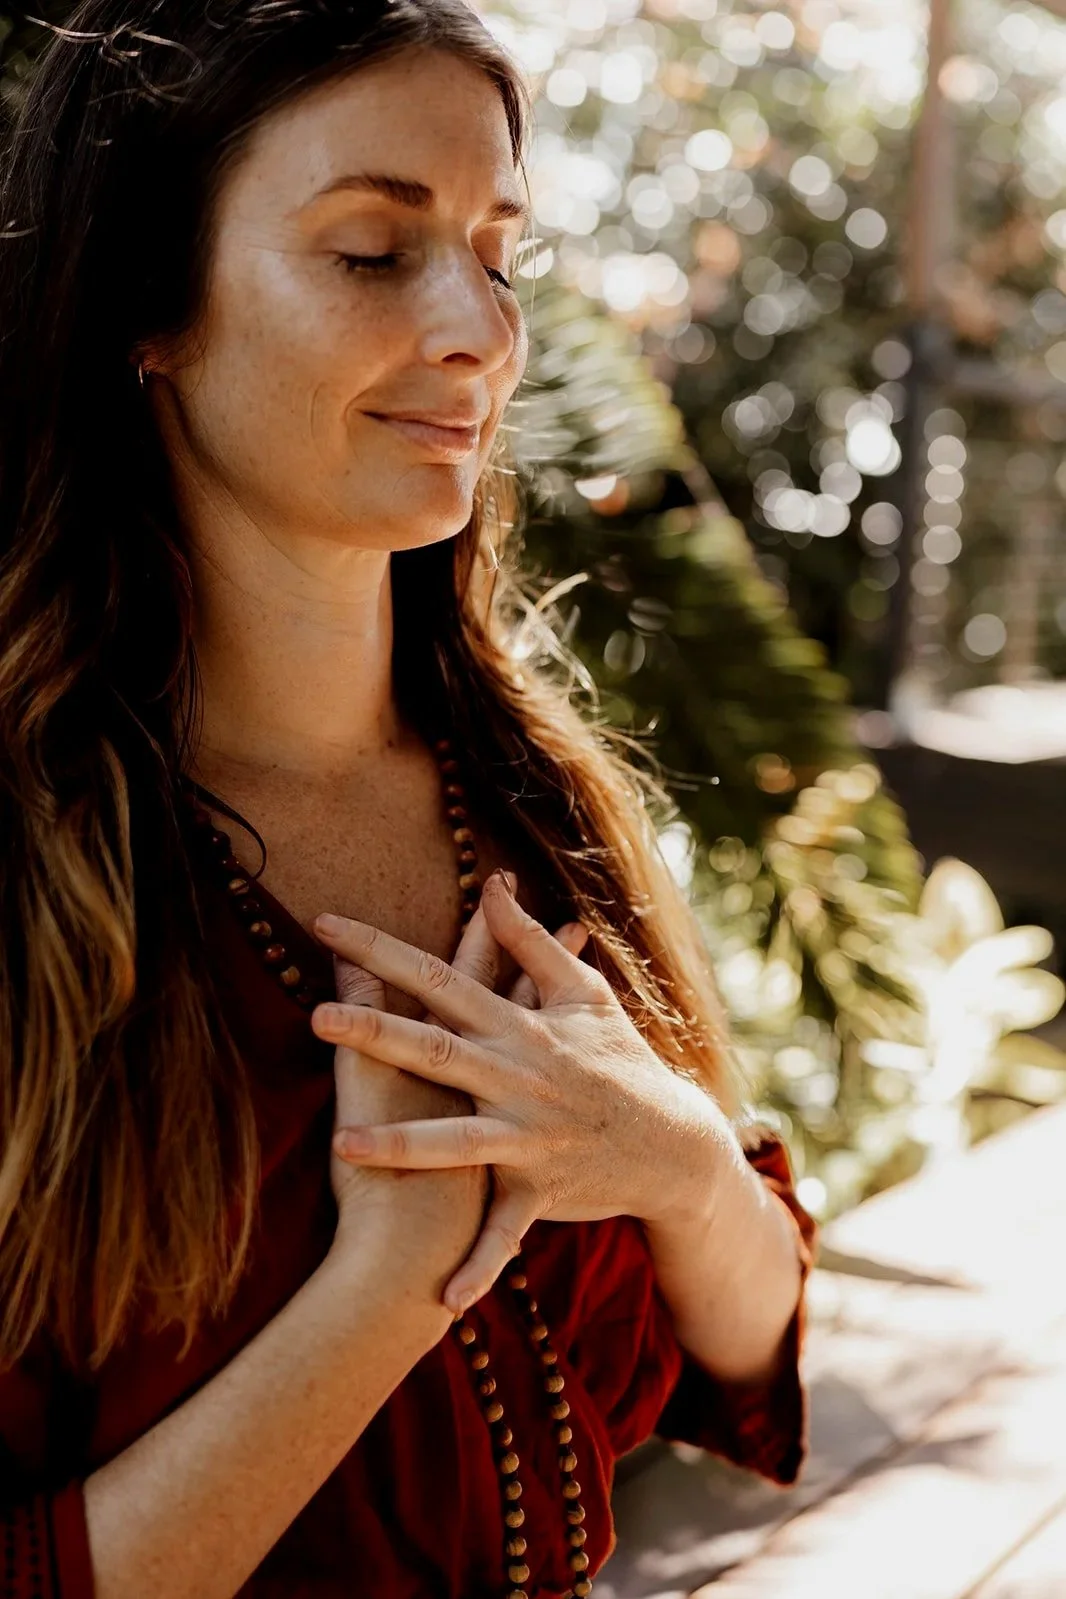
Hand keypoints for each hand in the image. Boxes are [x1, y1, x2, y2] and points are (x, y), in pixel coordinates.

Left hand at [312, 870, 726, 1313]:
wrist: (675, 1143)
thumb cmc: (621, 1061)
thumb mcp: (584, 995)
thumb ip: (531, 942)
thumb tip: (493, 886)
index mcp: (520, 1026)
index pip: (441, 977)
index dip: (384, 951)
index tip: (327, 926)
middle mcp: (519, 1077)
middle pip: (438, 1050)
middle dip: (379, 1033)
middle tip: (318, 1016)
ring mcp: (530, 1137)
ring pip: (459, 1141)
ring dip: (404, 1144)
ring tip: (344, 1144)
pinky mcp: (541, 1190)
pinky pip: (505, 1235)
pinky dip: (478, 1265)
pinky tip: (442, 1299)